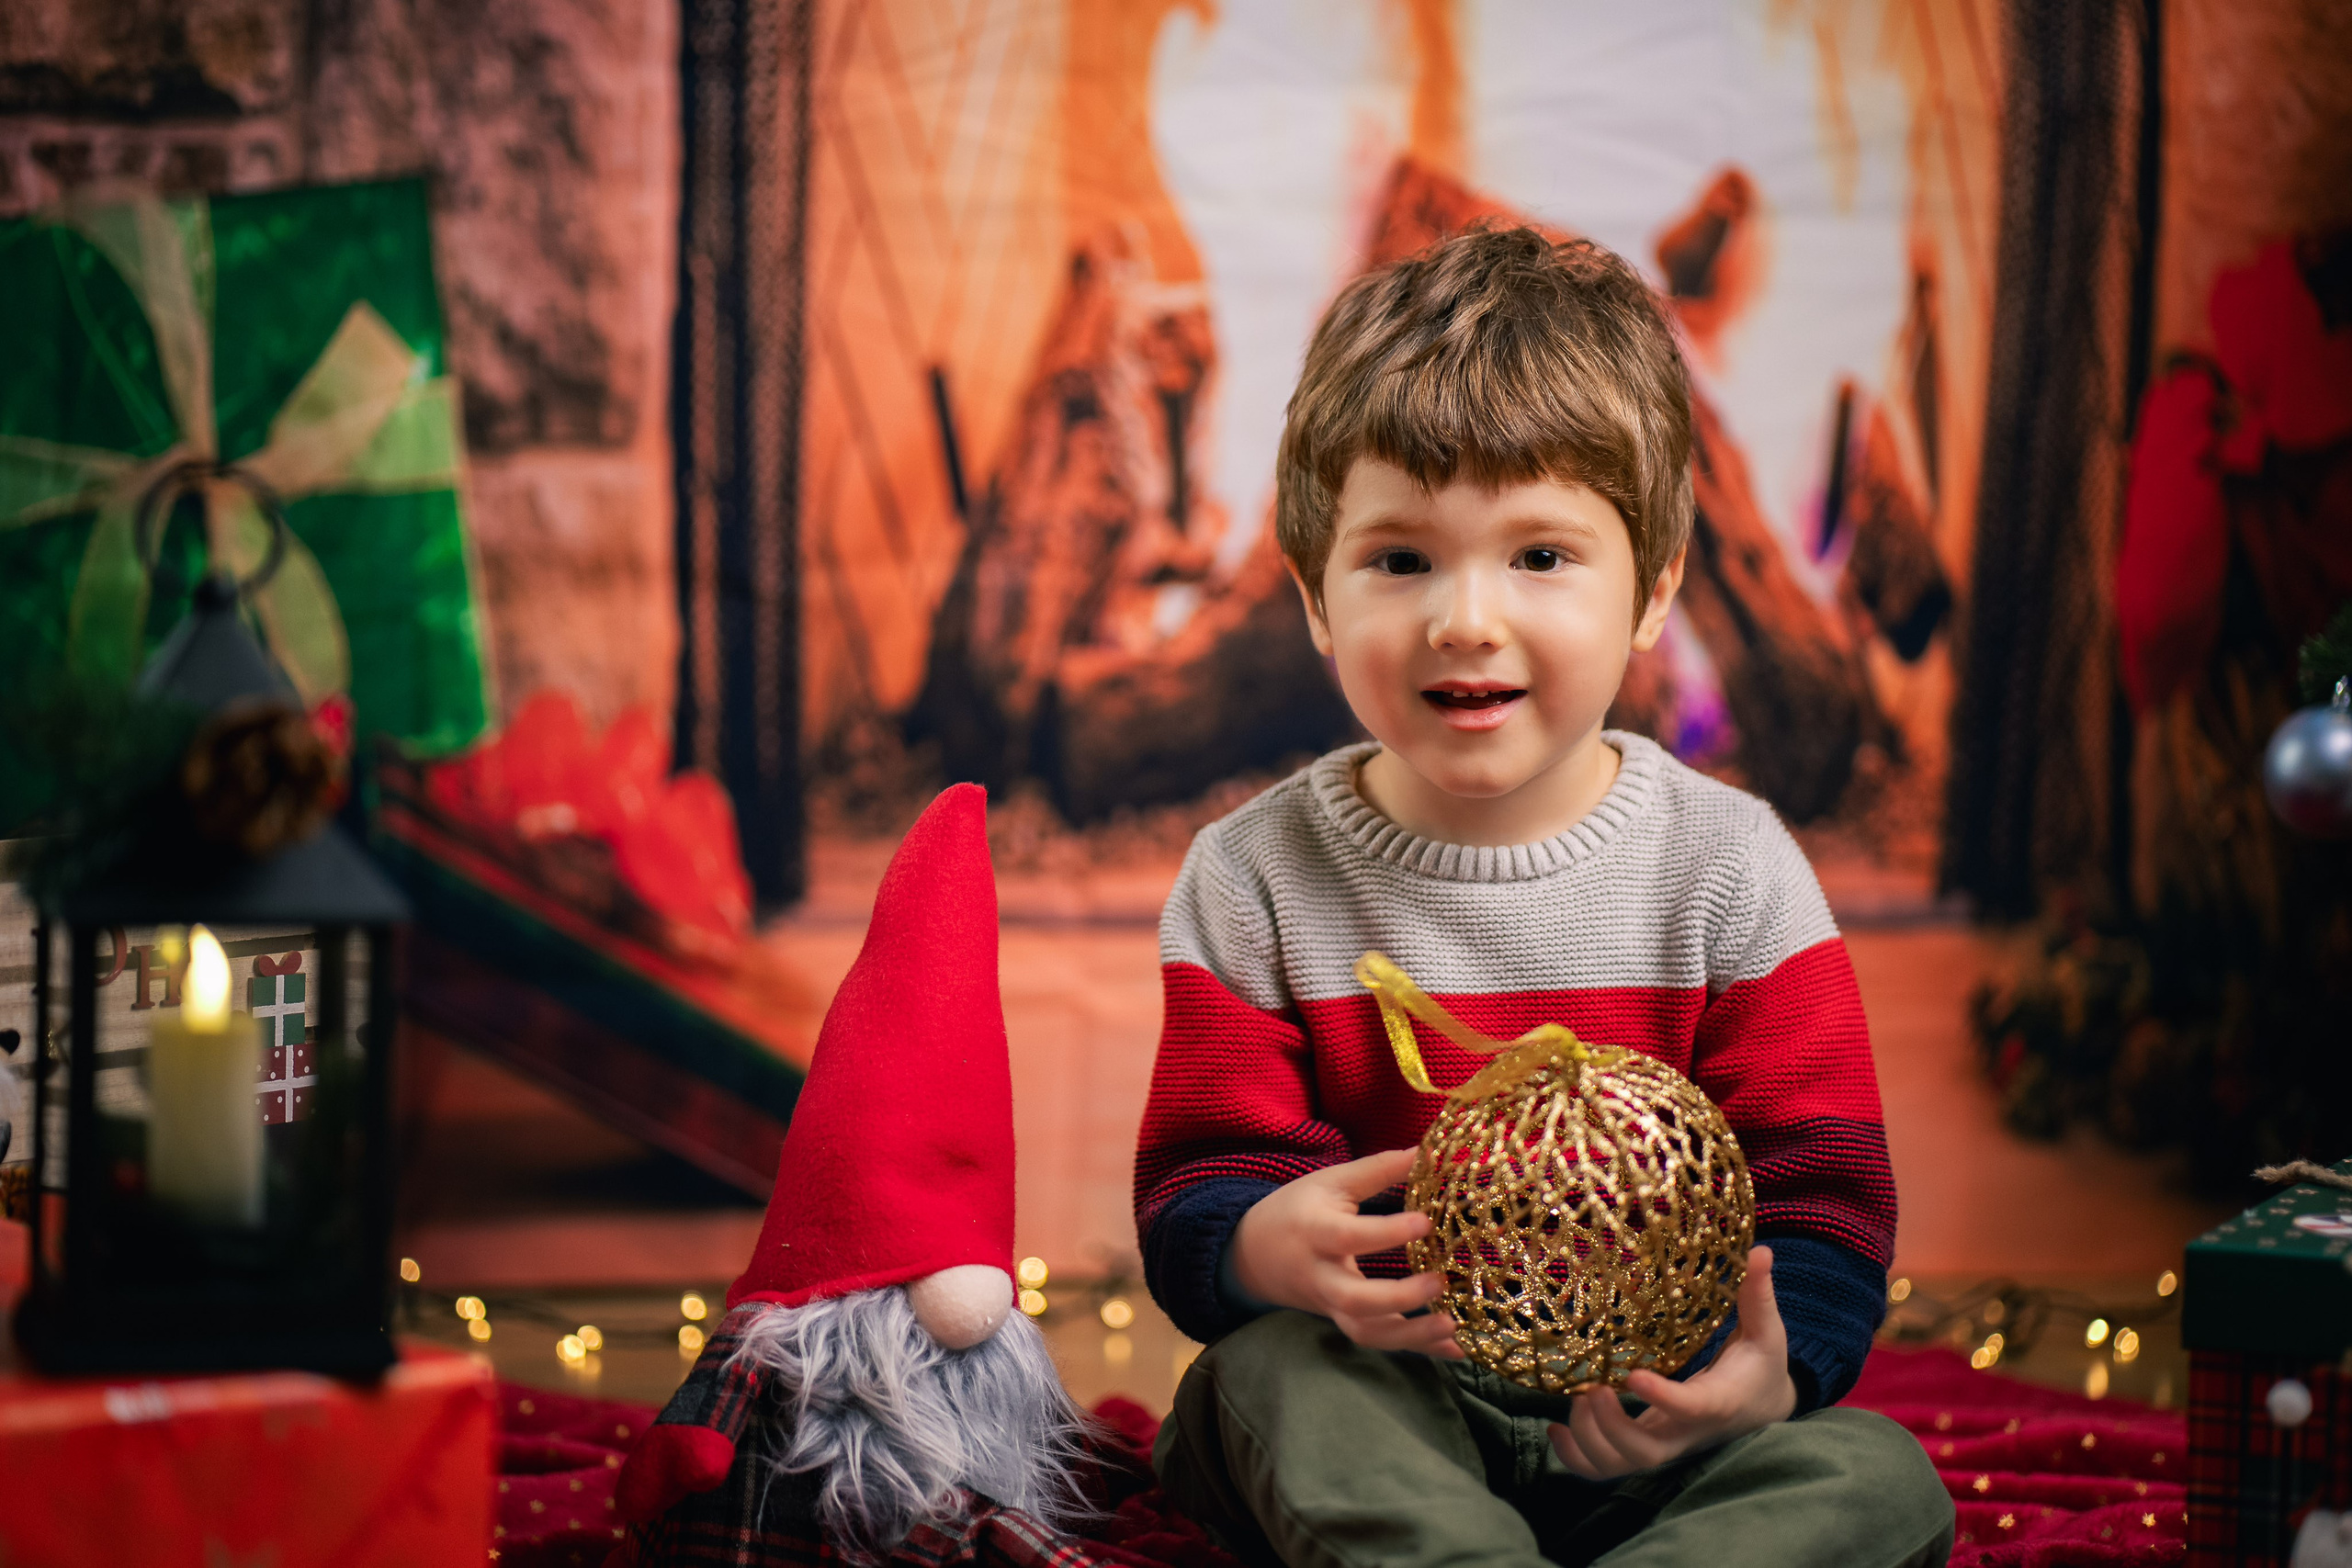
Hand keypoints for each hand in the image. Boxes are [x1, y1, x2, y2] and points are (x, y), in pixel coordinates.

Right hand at [1230, 1148, 1464, 1356]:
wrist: (1254, 1255)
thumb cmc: (1297, 1210)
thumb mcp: (1329, 1182)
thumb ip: (1376, 1170)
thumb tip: (1424, 1151)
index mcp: (1315, 1232)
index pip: (1349, 1237)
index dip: (1386, 1232)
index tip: (1426, 1221)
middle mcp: (1321, 1276)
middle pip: (1355, 1301)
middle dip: (1399, 1298)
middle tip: (1440, 1282)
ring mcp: (1331, 1306)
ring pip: (1366, 1333)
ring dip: (1412, 1336)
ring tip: (1453, 1327)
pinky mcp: (1343, 1322)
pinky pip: (1379, 1342)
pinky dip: (1418, 1348)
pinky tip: (1455, 1348)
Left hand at [1548, 1245, 1797, 1479]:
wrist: (1763, 1409)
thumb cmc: (1761, 1366)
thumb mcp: (1767, 1332)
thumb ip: (1758, 1295)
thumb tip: (1760, 1250)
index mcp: (1717, 1402)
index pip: (1689, 1409)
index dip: (1662, 1397)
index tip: (1632, 1374)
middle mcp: (1687, 1433)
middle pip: (1645, 1453)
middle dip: (1610, 1427)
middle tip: (1591, 1389)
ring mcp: (1665, 1445)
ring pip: (1621, 1466)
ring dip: (1588, 1440)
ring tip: (1574, 1399)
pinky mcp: (1646, 1448)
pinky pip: (1606, 1469)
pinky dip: (1575, 1457)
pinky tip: (1555, 1427)